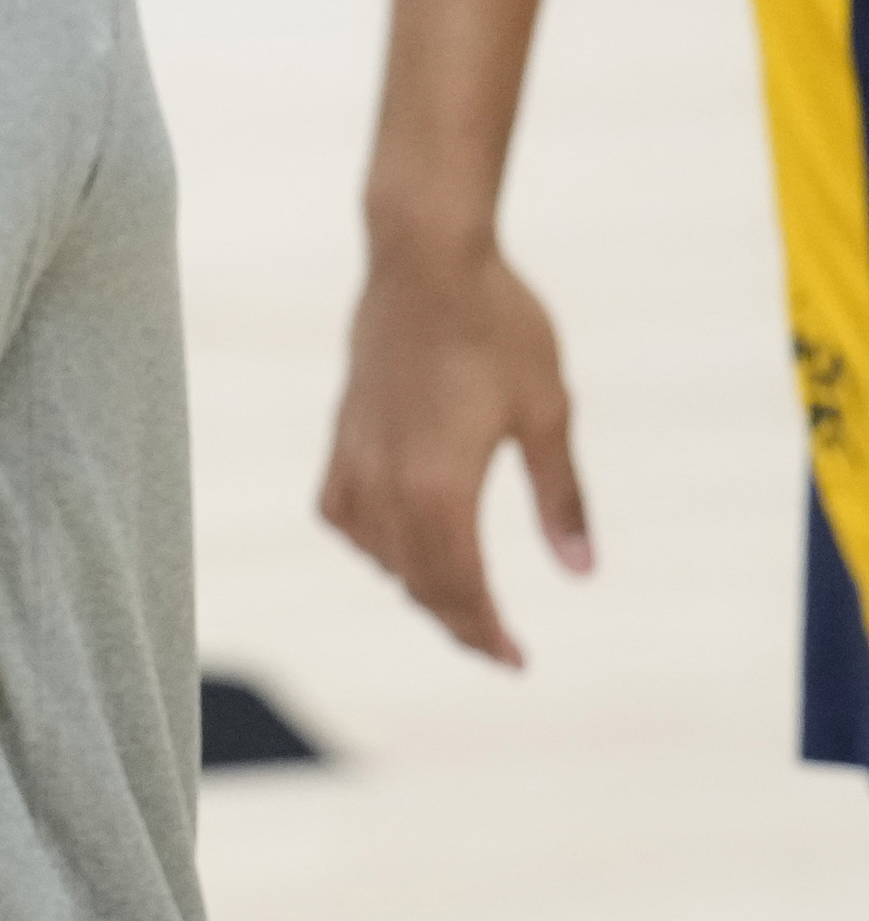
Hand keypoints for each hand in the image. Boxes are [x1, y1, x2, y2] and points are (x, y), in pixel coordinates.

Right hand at [325, 233, 592, 665]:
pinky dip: (368, 542)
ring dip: (415, 584)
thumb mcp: (549, 413)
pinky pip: (341, 512)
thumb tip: (580, 572)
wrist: (425, 260)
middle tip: (498, 645)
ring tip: (456, 597)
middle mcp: (388, 482)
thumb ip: (560, 500)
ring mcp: (357, 456)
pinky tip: (391, 541)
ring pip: (377, 553)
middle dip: (457, 620)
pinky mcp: (343, 433)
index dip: (487, 632)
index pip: (460, 587)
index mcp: (441, 487)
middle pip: (417, 581)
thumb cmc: (498, 328)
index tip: (516, 661)